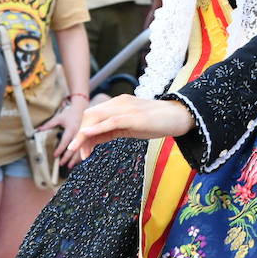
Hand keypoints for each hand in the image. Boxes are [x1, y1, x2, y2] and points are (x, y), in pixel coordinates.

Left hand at [41, 97, 88, 166]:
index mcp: (71, 129)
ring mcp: (83, 136)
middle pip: (73, 148)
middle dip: (67, 157)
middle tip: (62, 164)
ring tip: (70, 165)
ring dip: (75, 159)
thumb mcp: (59, 117)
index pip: (65, 142)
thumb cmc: (69, 114)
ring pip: (80, 150)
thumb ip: (49, 124)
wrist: (81, 108)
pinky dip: (81, 155)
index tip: (55, 156)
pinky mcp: (86, 137)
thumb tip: (38, 129)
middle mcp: (78, 134)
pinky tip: (78, 161)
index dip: (60, 149)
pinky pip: (84, 148)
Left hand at [66, 94, 191, 161]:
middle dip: (80, 135)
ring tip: (80, 153)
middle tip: (78, 154)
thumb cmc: (156, 121)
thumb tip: (94, 139)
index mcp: (117, 104)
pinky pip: (110, 122)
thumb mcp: (129, 126)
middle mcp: (119, 103)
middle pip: (90, 116)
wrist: (178, 116)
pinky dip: (96, 129)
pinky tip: (86, 136)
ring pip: (96, 118)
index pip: (93, 115)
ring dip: (84, 136)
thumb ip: (112, 130)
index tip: (81, 150)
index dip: (83, 132)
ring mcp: (126, 108)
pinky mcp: (133, 117)